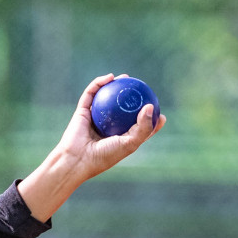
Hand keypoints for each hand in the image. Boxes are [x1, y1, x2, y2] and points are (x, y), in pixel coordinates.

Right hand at [18, 75, 165, 221]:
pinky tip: (110, 77)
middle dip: (132, 99)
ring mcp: (95, 119)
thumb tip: (151, 106)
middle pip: (123, 110)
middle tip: (142, 89)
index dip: (150, 120)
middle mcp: (108, 128)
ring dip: (115, 87)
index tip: (161, 113)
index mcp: (120, 139)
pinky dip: (99, 84)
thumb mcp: (130, 144)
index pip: (138, 128)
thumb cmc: (105, 155)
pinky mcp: (83, 111)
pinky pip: (91, 94)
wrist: (77, 159)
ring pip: (106, 99)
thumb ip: (143, 127)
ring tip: (126, 77)